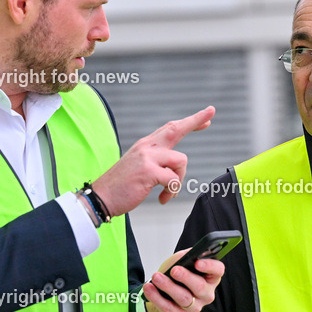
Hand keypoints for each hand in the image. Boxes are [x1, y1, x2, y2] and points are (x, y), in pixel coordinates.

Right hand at [92, 106, 214, 215]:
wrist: (101, 197)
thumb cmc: (120, 187)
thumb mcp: (138, 167)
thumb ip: (155, 161)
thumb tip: (173, 166)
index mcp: (145, 146)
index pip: (170, 128)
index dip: (190, 122)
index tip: (206, 117)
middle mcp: (147, 147)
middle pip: (176, 129)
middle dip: (196, 120)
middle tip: (210, 113)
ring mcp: (147, 157)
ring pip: (181, 160)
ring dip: (179, 179)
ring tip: (167, 192)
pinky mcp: (148, 171)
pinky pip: (173, 179)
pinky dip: (171, 192)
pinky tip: (162, 199)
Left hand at [143, 249, 223, 311]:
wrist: (164, 294)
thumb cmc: (177, 276)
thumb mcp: (182, 261)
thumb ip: (186, 256)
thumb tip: (185, 257)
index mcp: (210, 277)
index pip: (218, 270)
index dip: (210, 266)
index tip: (197, 262)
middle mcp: (206, 293)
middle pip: (200, 287)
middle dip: (186, 277)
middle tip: (174, 270)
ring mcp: (194, 306)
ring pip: (184, 298)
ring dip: (168, 286)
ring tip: (156, 277)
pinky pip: (169, 308)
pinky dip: (157, 297)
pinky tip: (149, 288)